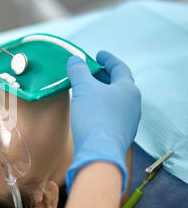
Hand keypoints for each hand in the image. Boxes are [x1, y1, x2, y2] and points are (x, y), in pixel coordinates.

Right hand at [65, 51, 141, 194]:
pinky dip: (101, 106)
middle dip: (104, 76)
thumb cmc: (94, 117)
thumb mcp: (83, 88)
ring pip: (115, 100)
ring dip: (102, 92)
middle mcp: (132, 104)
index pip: (119, 68)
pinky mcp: (119, 133)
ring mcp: (128, 120)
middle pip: (118, 84)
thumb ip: (79, 71)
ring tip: (87, 89)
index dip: (107, 59)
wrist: (99, 152)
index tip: (98, 54)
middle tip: (90, 71)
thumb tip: (74, 60)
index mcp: (128, 89)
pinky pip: (111, 113)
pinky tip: (89, 109)